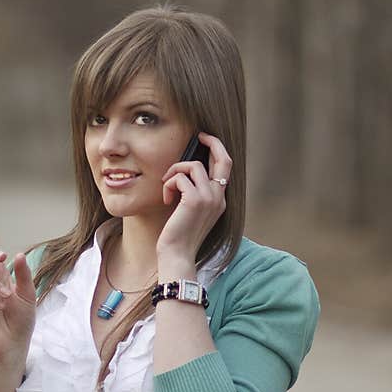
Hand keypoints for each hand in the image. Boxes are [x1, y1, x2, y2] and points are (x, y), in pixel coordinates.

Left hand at [157, 131, 230, 259]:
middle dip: (212, 142)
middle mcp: (219, 197)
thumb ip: (194, 193)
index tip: (205, 140)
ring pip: (193, 166)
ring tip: (167, 187)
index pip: (226, 167)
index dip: (217, 150)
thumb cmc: (179, 235)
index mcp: (220, 200)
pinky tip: (166, 199)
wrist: (177, 255)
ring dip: (175, 172)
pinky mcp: (195, 200)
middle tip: (198, 136)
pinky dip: (168, 184)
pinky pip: (179, 177)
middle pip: (223, 158)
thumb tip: (184, 172)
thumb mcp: (191, 211)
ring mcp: (209, 198)